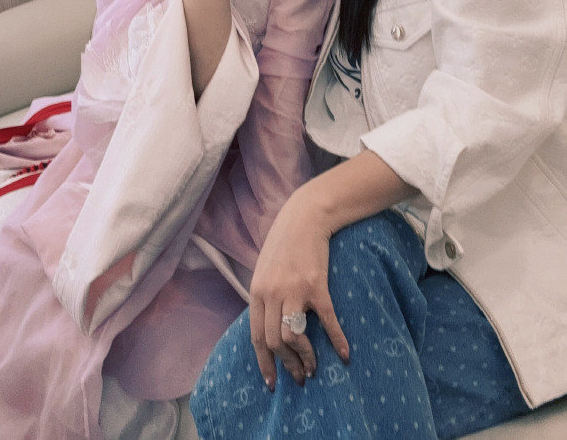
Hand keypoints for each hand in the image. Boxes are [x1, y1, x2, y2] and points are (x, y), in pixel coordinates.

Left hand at [249, 180, 348, 390]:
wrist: (305, 216)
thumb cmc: (285, 243)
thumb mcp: (265, 270)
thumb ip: (264, 296)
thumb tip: (267, 326)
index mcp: (257, 291)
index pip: (256, 337)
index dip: (264, 363)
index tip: (272, 384)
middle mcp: (271, 293)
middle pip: (275, 342)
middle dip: (288, 366)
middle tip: (301, 378)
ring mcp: (294, 290)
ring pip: (294, 337)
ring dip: (306, 358)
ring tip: (315, 369)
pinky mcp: (316, 286)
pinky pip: (327, 321)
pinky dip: (336, 341)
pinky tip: (344, 355)